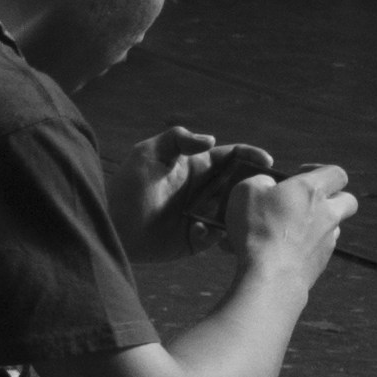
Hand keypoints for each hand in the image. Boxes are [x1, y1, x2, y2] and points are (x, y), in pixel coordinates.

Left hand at [125, 124, 276, 261]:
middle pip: (242, 184)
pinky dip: (216, 232)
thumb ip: (177, 138)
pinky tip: (196, 229)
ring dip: (243, 211)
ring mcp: (204, 214)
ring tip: (239, 211)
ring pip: (237, 211)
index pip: (233, 156)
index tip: (265, 160)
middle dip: (258, 185)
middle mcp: (205, 189)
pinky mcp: (197, 238)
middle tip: (265, 188)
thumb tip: (210, 139)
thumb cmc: (127, 186)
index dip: (252, 156)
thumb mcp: (148, 154)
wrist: (111, 225)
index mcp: (197, 166)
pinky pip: (219, 235)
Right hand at [224, 162, 355, 286]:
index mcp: (312, 190)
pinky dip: (302, 248)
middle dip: (332, 199)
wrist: (273, 274)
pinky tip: (277, 253)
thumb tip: (267, 185)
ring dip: (315, 225)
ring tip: (284, 231)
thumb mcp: (245, 191)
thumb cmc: (258, 228)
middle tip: (305, 203)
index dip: (320, 170)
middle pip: (348, 200)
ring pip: (332, 226)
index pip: (336, 173)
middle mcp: (327, 213)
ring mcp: (327, 239)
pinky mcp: (321, 262)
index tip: (299, 175)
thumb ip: (259, 181)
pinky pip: (316, 249)